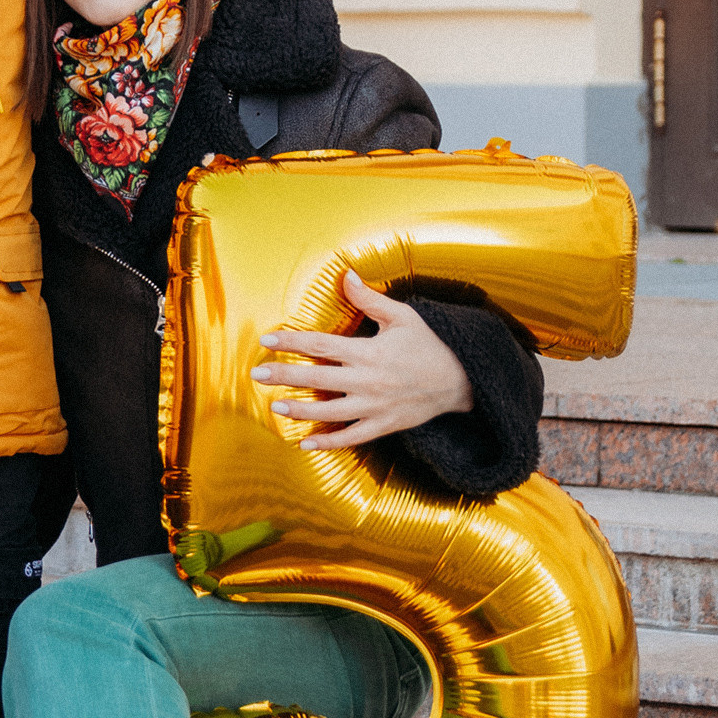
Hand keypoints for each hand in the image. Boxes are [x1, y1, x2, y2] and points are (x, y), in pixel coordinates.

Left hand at [252, 269, 472, 447]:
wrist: (461, 381)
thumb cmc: (428, 345)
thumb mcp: (402, 316)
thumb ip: (369, 299)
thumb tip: (344, 274)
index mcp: (369, 352)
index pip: (321, 346)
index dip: (292, 342)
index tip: (267, 340)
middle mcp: (368, 381)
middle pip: (318, 379)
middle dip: (285, 376)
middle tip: (256, 374)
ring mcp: (374, 407)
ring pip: (330, 412)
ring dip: (300, 410)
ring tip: (275, 407)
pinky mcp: (383, 425)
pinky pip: (351, 438)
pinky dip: (328, 442)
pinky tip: (304, 442)